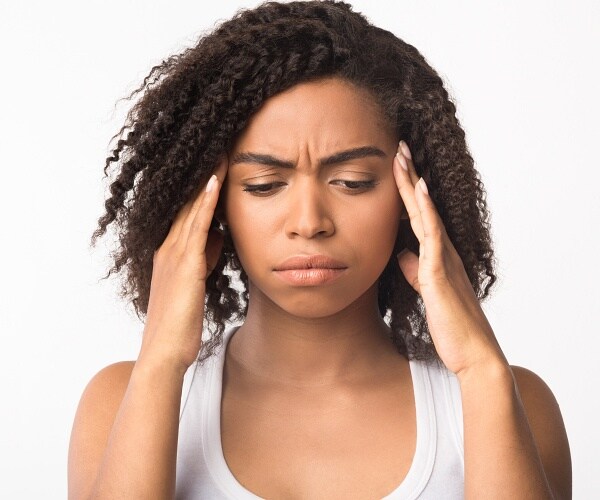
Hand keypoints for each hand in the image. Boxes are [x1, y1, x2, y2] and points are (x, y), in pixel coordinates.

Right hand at [138, 157, 227, 372]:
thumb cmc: (181, 323)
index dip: (200, 185)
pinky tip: (215, 180)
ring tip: (218, 149)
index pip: (187, 211)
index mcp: (171, 253)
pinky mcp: (185, 264)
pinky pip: (197, 225)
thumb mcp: (196, 283)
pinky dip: (205, 201)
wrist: (165, 352)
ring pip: (191, 206)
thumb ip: (204, 258)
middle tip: (215, 144)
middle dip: (201, 173)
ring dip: (205, 177)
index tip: (215, 161)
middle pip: (187, 201)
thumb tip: (219, 238)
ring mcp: (174, 254)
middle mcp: (168, 248)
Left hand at [393, 141, 506, 376]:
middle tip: (399, 148)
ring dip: (414, 184)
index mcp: (437, 256)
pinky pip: (432, 236)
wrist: (473, 354)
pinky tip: (420, 190)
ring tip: (403, 156)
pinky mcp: (440, 274)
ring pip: (425, 214)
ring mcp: (443, 260)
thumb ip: (415, 271)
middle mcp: (442, 252)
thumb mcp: (426, 292)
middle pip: (422, 207)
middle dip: (410, 177)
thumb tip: (402, 255)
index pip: (419, 216)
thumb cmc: (451, 325)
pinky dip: (426, 211)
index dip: (408, 191)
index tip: (397, 167)